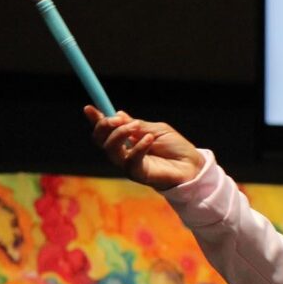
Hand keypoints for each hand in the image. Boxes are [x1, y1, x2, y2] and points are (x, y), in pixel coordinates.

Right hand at [84, 105, 204, 190]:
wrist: (193, 165)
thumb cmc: (177, 148)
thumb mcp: (157, 130)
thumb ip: (138, 125)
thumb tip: (117, 114)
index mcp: (128, 141)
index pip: (106, 131)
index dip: (96, 120)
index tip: (89, 108)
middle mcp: (125, 153)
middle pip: (101, 141)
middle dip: (104, 126)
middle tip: (117, 119)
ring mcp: (130, 165)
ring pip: (110, 150)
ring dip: (120, 134)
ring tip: (138, 127)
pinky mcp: (139, 175)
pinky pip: (129, 162)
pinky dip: (137, 147)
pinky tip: (149, 140)